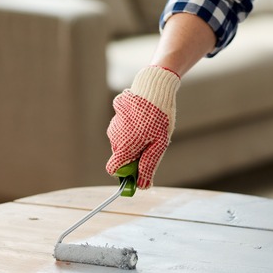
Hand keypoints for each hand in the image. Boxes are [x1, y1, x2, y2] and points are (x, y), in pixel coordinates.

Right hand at [105, 66, 179, 188]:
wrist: (153, 86)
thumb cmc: (159, 117)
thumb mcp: (158, 145)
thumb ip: (148, 166)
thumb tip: (142, 185)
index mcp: (123, 147)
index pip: (114, 170)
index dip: (125, 174)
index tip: (138, 171)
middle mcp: (114, 137)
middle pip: (121, 155)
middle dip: (134, 155)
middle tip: (153, 145)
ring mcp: (114, 123)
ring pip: (123, 140)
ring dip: (135, 140)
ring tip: (152, 128)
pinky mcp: (117, 113)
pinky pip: (124, 126)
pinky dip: (133, 126)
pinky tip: (146, 117)